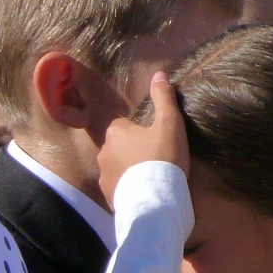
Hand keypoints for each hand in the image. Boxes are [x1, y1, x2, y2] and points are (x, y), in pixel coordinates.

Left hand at [96, 70, 188, 207]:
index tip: (157, 141)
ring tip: (151, 177)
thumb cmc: (163, 157)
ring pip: (118, 167)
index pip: (126, 126)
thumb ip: (164, 98)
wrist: (154, 199)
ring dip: (130, 170)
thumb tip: (159, 74)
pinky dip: (128, 187)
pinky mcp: (107, 195)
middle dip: (135, 151)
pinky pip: (118, 186)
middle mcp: (103, 152)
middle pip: (120, 146)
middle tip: (157, 159)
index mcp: (115, 132)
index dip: (143, 132)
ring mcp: (103, 176)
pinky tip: (144, 191)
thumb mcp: (170, 124)